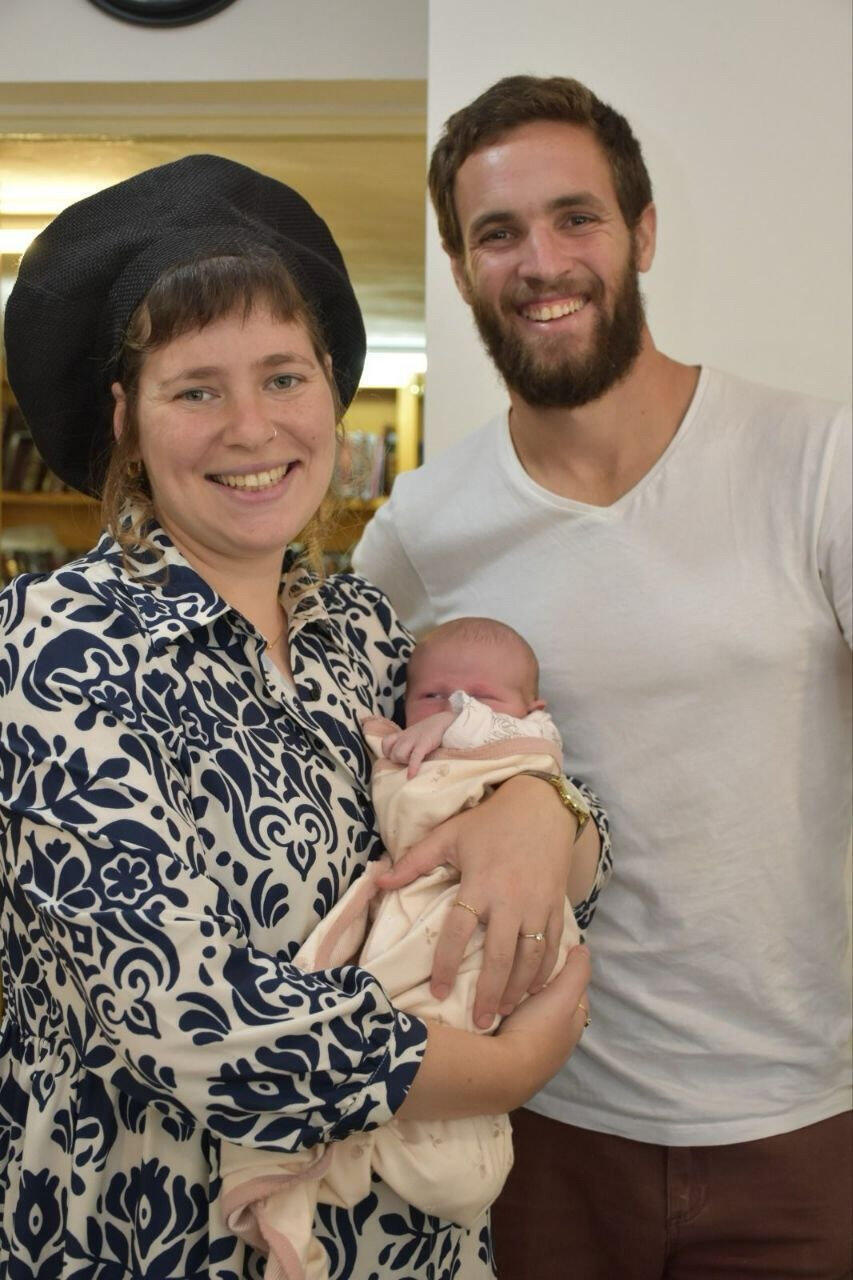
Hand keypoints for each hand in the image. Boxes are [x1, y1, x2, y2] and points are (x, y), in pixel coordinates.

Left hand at [376, 774, 588, 1026]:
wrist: (541, 806)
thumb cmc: (490, 822)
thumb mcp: (449, 835)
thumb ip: (414, 861)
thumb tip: (378, 880)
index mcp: (481, 883)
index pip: (459, 931)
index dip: (446, 963)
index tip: (438, 990)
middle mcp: (511, 899)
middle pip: (501, 956)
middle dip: (490, 993)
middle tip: (480, 1023)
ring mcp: (538, 905)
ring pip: (530, 957)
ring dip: (518, 989)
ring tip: (504, 1012)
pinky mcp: (556, 905)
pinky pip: (552, 946)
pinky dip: (544, 971)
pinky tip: (532, 990)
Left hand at [381, 711, 456, 777]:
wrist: (442, 722)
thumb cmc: (428, 732)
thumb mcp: (413, 735)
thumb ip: (407, 744)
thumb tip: (402, 759)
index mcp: (402, 735)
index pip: (385, 743)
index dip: (388, 752)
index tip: (396, 757)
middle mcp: (405, 737)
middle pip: (392, 753)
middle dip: (399, 760)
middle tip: (409, 760)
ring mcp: (413, 740)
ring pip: (398, 755)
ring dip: (405, 762)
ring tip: (414, 762)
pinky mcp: (423, 744)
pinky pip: (414, 758)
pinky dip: (412, 768)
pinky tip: (411, 776)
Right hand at [495, 944, 591, 1097]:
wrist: (502, 1070)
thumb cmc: (538, 1031)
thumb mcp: (564, 996)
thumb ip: (577, 972)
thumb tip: (583, 949)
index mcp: (573, 1023)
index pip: (574, 987)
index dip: (565, 966)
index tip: (548, 948)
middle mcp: (556, 1037)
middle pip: (551, 1000)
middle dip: (540, 982)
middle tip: (522, 960)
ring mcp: (532, 1045)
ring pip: (530, 1012)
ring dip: (520, 997)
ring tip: (504, 975)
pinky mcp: (510, 1049)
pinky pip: (510, 1021)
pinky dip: (505, 1009)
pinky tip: (494, 998)